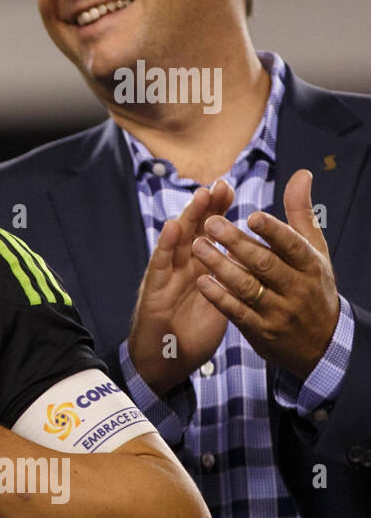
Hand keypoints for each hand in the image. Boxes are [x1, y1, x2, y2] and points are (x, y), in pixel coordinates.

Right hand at [129, 179, 233, 395]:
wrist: (165, 363)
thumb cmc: (189, 334)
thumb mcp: (218, 304)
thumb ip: (230, 280)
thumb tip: (250, 262)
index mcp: (198, 269)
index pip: (208, 234)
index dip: (218, 212)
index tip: (230, 190)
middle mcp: (181, 268)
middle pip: (194, 231)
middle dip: (206, 207)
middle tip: (219, 184)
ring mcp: (166, 277)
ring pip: (177, 242)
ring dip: (188, 217)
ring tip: (201, 196)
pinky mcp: (153, 291)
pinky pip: (160, 266)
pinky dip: (165, 246)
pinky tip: (173, 227)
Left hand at [191, 169, 338, 379]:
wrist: (321, 343)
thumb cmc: (313, 285)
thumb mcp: (315, 251)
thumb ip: (300, 213)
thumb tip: (301, 174)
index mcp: (311, 265)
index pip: (293, 246)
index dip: (273, 231)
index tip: (251, 215)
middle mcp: (296, 288)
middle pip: (265, 264)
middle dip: (236, 244)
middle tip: (209, 223)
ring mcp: (278, 311)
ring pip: (248, 287)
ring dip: (220, 266)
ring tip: (197, 246)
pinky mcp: (261, 331)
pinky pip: (237, 312)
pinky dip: (220, 297)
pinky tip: (201, 280)